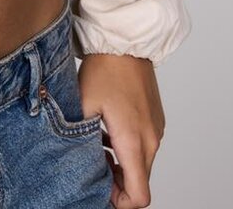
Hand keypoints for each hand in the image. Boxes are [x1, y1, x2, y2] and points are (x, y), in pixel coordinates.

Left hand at [77, 53, 164, 208]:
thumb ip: (82, 140)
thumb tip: (76, 161)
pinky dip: (128, 148)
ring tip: (97, 147)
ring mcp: (156, 128)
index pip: (139, 195)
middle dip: (117, 183)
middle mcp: (151, 139)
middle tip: (92, 166)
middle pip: (140, 181)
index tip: (101, 191)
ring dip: (122, 165)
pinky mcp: (156, 119)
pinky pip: (145, 146)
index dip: (120, 201)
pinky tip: (107, 132)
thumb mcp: (84, 105)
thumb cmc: (105, 69)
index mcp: (133, 141)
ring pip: (142, 164)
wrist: (125, 39)